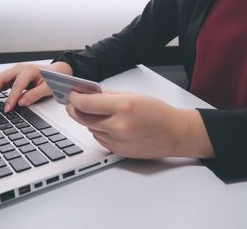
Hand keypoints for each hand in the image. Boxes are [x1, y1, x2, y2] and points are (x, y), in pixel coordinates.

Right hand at [0, 61, 72, 111]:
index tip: (7, 109)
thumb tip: (21, 102)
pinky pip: (1, 82)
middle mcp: (20, 68)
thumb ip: (35, 95)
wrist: (57, 71)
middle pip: (1, 78)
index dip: (11, 98)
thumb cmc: (54, 78)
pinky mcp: (14, 76)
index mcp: (29, 70)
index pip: (16, 85)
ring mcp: (16, 71)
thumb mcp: (48, 88)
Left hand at [66, 91, 214, 158]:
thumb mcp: (133, 96)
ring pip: (90, 129)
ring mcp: (118, 141)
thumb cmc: (158, 113)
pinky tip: (109, 125)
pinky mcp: (118, 152)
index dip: (74, 98)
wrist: (175, 134)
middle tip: (72, 103)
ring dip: (89, 120)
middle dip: (74, 109)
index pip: (86, 104)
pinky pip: (99, 139)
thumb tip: (88, 94)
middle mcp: (119, 126)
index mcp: (123, 107)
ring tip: (99, 113)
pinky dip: (99, 131)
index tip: (71, 94)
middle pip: (83, 118)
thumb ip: (108, 96)